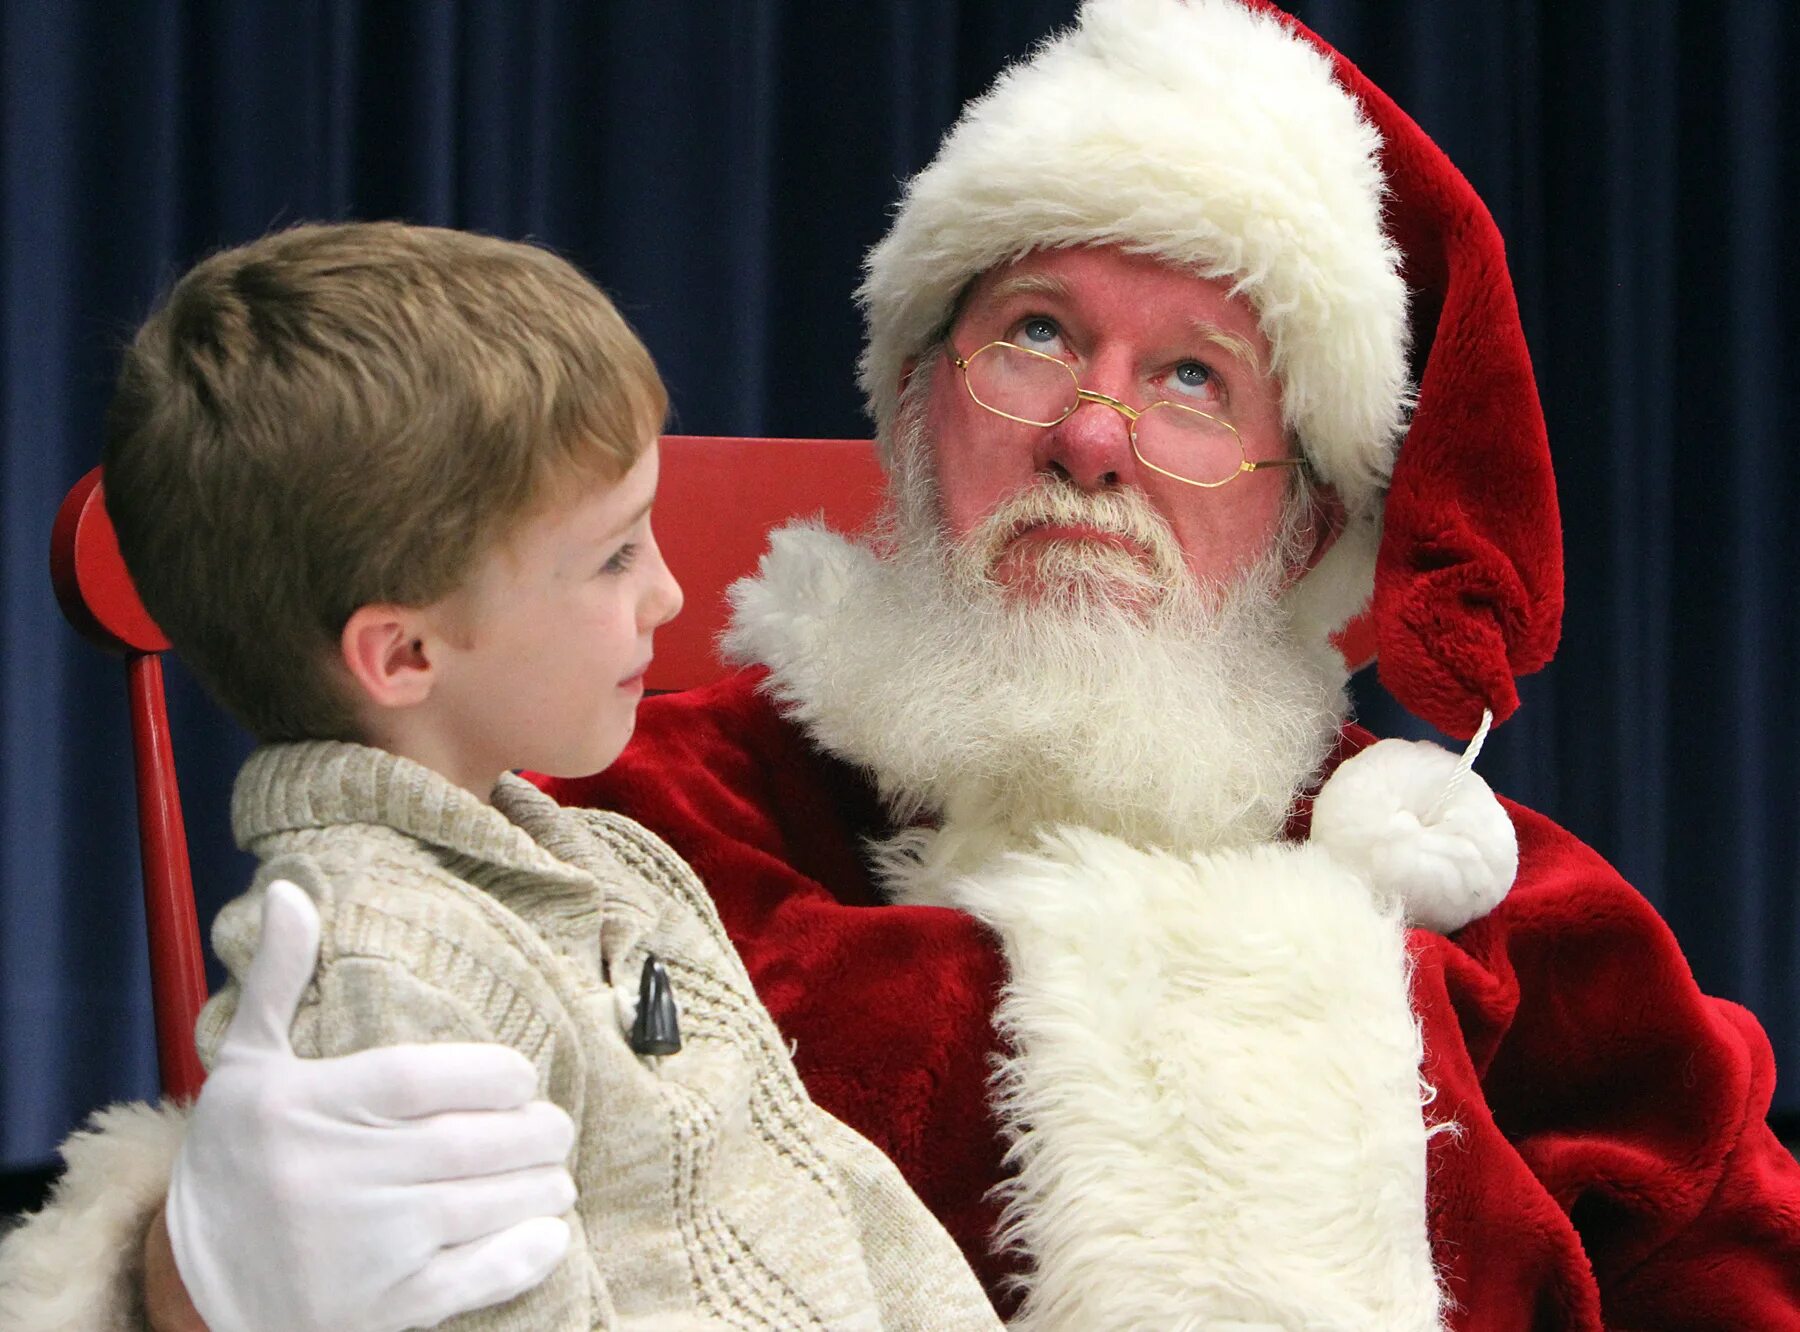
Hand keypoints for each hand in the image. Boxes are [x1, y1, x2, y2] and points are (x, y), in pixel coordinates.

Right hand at [164, 881, 575, 1331]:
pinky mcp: (383, 1308)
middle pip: (468, 1144)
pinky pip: (476, 1279)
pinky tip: (546, 1230)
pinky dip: (524, 1253)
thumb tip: (291, 891)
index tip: (521, 1076)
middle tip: (553, 1123)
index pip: (420, 1080)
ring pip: (483, 1207)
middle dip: (534, 1130)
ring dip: (540, 1185)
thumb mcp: (247, 1068)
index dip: (491, 1074)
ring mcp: (362, 1249)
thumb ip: (280, 980)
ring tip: (555, 1171)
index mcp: (306, 1110)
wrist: (201, 1286)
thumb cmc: (240, 1160)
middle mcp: (333, 1179)